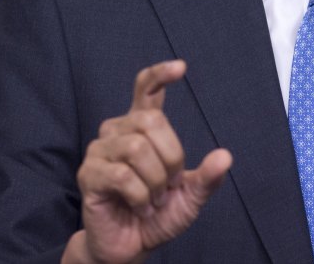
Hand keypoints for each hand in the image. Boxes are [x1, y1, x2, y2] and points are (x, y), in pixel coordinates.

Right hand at [62, 60, 232, 263]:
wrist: (131, 246)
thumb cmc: (157, 215)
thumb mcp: (190, 197)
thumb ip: (207, 177)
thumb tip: (224, 156)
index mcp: (141, 128)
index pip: (146, 90)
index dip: (160, 74)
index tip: (181, 67)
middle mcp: (118, 131)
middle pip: (151, 121)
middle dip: (171, 156)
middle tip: (168, 185)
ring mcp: (100, 151)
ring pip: (137, 148)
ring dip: (154, 181)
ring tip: (152, 199)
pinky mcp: (89, 174)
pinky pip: (121, 175)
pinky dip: (140, 196)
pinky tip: (139, 206)